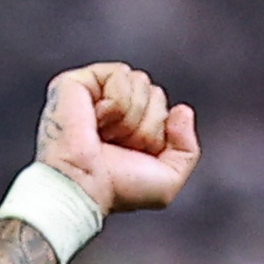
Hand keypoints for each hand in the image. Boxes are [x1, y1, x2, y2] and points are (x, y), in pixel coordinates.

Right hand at [35, 62, 198, 216]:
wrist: (85, 187)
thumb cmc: (118, 189)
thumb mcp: (168, 180)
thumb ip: (187, 149)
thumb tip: (182, 110)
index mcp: (128, 125)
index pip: (160, 104)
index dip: (156, 131)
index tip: (133, 153)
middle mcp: (110, 106)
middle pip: (153, 91)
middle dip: (146, 124)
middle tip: (119, 145)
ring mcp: (92, 92)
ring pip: (139, 80)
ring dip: (131, 117)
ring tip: (106, 135)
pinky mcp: (76, 82)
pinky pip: (120, 73)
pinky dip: (117, 103)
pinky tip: (97, 121)